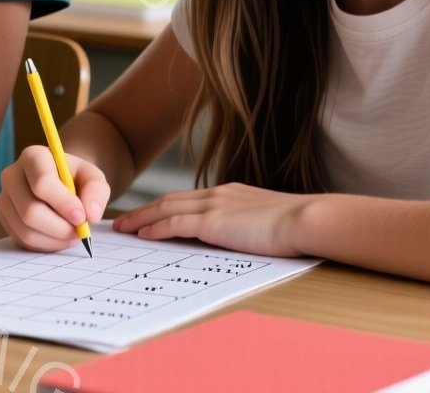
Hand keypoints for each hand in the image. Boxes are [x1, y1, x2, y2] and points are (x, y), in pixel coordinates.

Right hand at [0, 144, 110, 251]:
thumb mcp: (92, 177)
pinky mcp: (4, 218)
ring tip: (72, 235)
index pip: (42, 184)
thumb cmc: (76, 178)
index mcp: (33, 157)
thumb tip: (91, 215)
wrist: (61, 182)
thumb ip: (96, 190)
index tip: (81, 217)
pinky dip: (45, 245)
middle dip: (59, 228)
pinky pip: (21, 239)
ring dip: (54, 239)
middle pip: (30, 211)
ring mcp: (4, 198)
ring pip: (25, 229)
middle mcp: (11, 176)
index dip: (63, 204)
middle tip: (80, 232)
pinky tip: (59, 238)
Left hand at [113, 183, 314, 257]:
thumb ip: (246, 223)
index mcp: (229, 193)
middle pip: (169, 200)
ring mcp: (214, 206)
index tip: (147, 214)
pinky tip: (144, 235)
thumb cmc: (294, 225)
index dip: (163, 206)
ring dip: (142, 218)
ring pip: (166, 209)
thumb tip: (238, 236)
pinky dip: (157, 228)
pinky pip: (176, 224)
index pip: (187, 199)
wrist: (305, 219)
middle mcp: (217, 194)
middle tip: (124, 221)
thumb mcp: (264, 219)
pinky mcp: (214, 222)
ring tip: (124, 228)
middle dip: (144, 210)